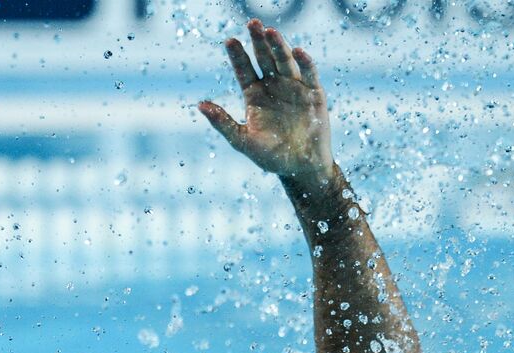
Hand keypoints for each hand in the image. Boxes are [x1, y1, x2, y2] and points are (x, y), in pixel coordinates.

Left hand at [198, 20, 333, 185]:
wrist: (301, 169)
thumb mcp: (243, 141)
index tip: (229, 41)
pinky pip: (308, 74)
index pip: (243, 69)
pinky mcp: (313, 93)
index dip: (237, 55)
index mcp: (254, 95)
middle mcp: (273, 86)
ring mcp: (293, 87)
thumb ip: (223, 123)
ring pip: (284, 61)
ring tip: (270, 32)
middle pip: (264, 58)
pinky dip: (304, 63)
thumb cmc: (271, 157)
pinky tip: (298, 51)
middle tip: (251, 23)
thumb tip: (200, 105)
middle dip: (258, 41)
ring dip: (278, 46)